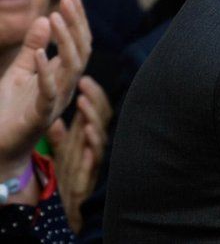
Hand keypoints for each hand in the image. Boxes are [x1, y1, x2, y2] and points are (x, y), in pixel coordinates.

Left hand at [0, 0, 90, 173]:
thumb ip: (33, 48)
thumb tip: (43, 18)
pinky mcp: (40, 116)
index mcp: (62, 76)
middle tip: (67, 1)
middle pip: (81, 51)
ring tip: (54, 18)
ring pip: (71, 68)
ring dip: (65, 41)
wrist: (0, 148)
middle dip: (75, 24)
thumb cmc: (10, 111)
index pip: (79, 44)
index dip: (77, 20)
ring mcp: (55, 101)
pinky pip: (48, 91)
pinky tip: (39, 53)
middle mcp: (65, 87)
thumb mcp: (19, 72)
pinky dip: (45, 71)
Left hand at [47, 76, 111, 232]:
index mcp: (88, 136)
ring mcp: (95, 157)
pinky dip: (92, 144)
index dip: (92, 93)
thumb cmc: (69, 176)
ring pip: (99, 132)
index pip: (95, 109)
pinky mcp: (91, 172)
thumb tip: (55, 117)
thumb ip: (59, 134)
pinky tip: (86, 133)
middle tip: (84, 81)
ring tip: (82, 102)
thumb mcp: (63, 151)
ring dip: (92, 116)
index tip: (83, 77)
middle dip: (94, 97)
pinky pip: (94, 156)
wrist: (70, 206)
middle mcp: (95, 143)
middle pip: (101, 115)